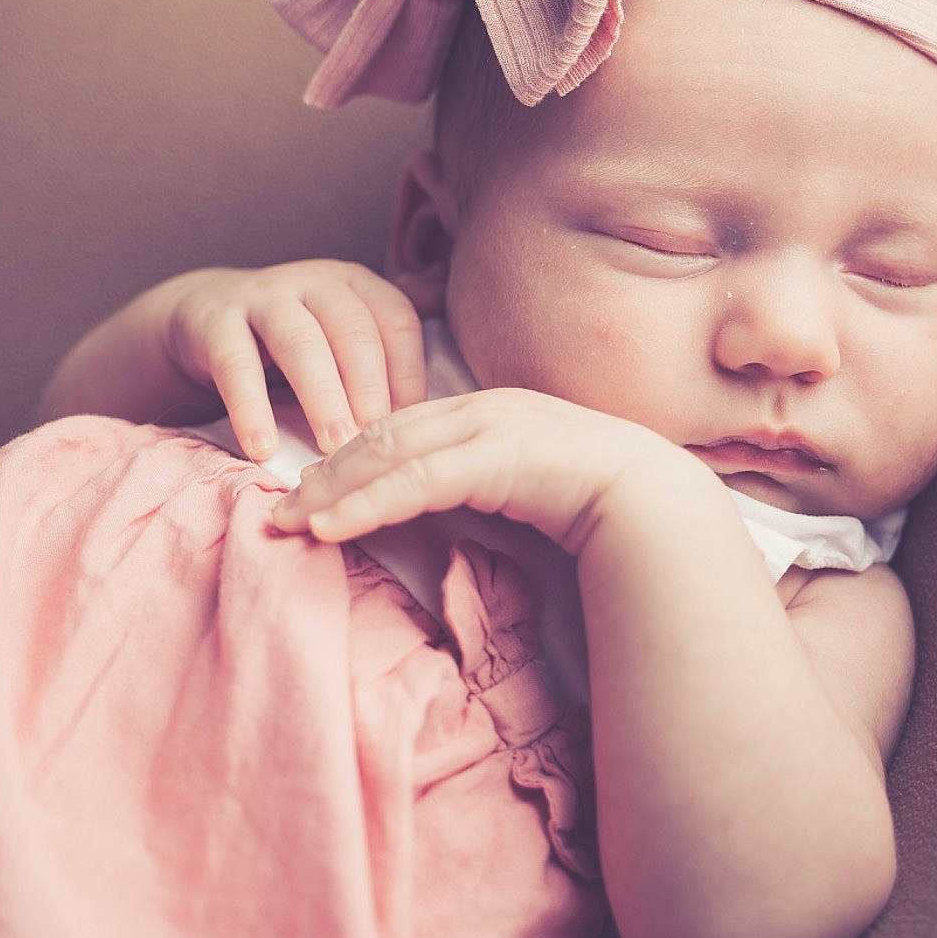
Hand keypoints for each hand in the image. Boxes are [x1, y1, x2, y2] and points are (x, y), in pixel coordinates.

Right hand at [158, 261, 425, 461]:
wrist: (202, 318)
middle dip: (369, 389)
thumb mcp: (341, 341)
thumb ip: (386, 360)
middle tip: (376, 442)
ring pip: (301, 343)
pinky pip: (236, 364)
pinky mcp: (217, 321)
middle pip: (353, 331)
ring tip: (331, 447)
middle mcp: (316, 282)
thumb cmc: (291, 344)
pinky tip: (262, 447)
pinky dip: (250, 408)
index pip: (397, 322)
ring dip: (321, 398)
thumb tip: (442, 404)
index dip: (409, 374)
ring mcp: (264, 296)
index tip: (412, 427)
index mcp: (356, 285)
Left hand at [269, 387, 688, 554]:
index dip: (354, 458)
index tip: (314, 490)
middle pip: (384, 435)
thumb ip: (492, 493)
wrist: (655, 503)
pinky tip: (329, 528)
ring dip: (333, 490)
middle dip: (329, 471)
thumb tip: (455, 522)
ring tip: (288, 521)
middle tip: (281, 507)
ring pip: (389, 455)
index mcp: (493, 412)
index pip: (405, 430)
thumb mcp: (532, 492)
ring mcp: (489, 426)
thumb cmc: (605, 507)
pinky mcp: (493, 456)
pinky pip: (413, 482)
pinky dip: (364, 505)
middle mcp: (485, 408)